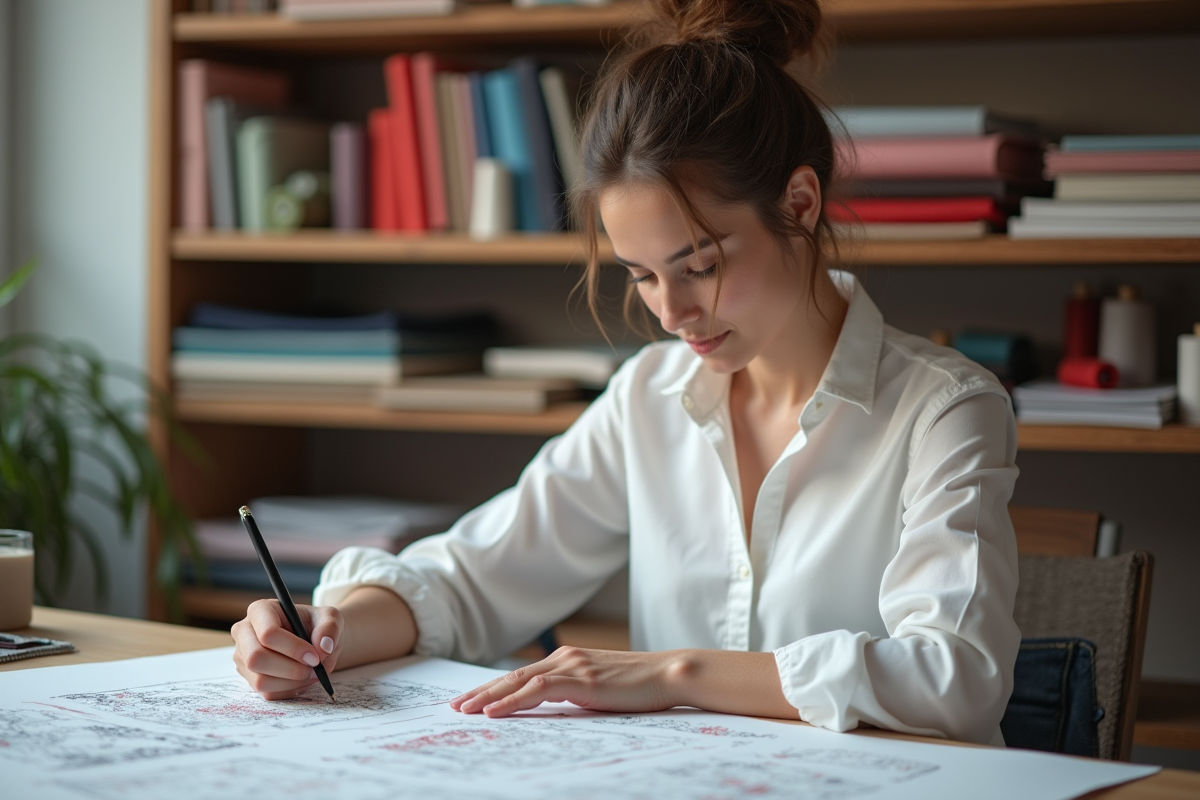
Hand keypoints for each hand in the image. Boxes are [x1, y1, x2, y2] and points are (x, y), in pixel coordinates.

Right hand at [232, 599, 343, 700]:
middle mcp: (244, 632)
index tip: (315, 657)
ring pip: (260, 680)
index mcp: (260, 610)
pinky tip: (302, 679)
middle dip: (290, 669)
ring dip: (292, 682)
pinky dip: (289, 690)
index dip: (293, 648)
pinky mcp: (249, 677)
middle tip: (314, 669)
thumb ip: (330, 628)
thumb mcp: (331, 618)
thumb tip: (324, 646)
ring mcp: (243, 656)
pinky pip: (266, 692)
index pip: (268, 634)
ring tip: (311, 673)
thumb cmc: (317, 625)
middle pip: (256, 659)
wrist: (314, 641)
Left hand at [450, 647, 681, 717]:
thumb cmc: (640, 686)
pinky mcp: (581, 679)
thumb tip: (552, 710)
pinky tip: (493, 712)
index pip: (521, 676)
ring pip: (518, 682)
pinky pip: (537, 691)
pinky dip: (512, 701)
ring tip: (464, 711)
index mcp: (568, 660)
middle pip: (512, 677)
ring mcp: (572, 666)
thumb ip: (575, 694)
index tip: (471, 701)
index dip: (493, 688)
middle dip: (480, 693)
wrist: (669, 673)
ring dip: (487, 697)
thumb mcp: (601, 690)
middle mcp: (565, 658)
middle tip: (454, 707)